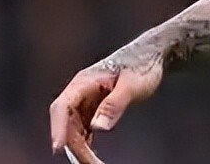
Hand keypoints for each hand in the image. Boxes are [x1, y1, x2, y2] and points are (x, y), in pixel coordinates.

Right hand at [49, 53, 163, 162]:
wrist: (152, 55)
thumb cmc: (143, 65)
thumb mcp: (132, 85)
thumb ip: (114, 105)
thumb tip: (97, 128)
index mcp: (84, 82)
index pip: (62, 107)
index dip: (57, 128)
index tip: (57, 148)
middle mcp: (80, 92)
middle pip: (67, 123)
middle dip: (74, 145)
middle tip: (89, 163)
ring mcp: (86, 101)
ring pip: (74, 129)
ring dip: (80, 147)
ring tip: (93, 163)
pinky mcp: (94, 108)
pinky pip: (84, 129)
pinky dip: (86, 143)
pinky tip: (91, 156)